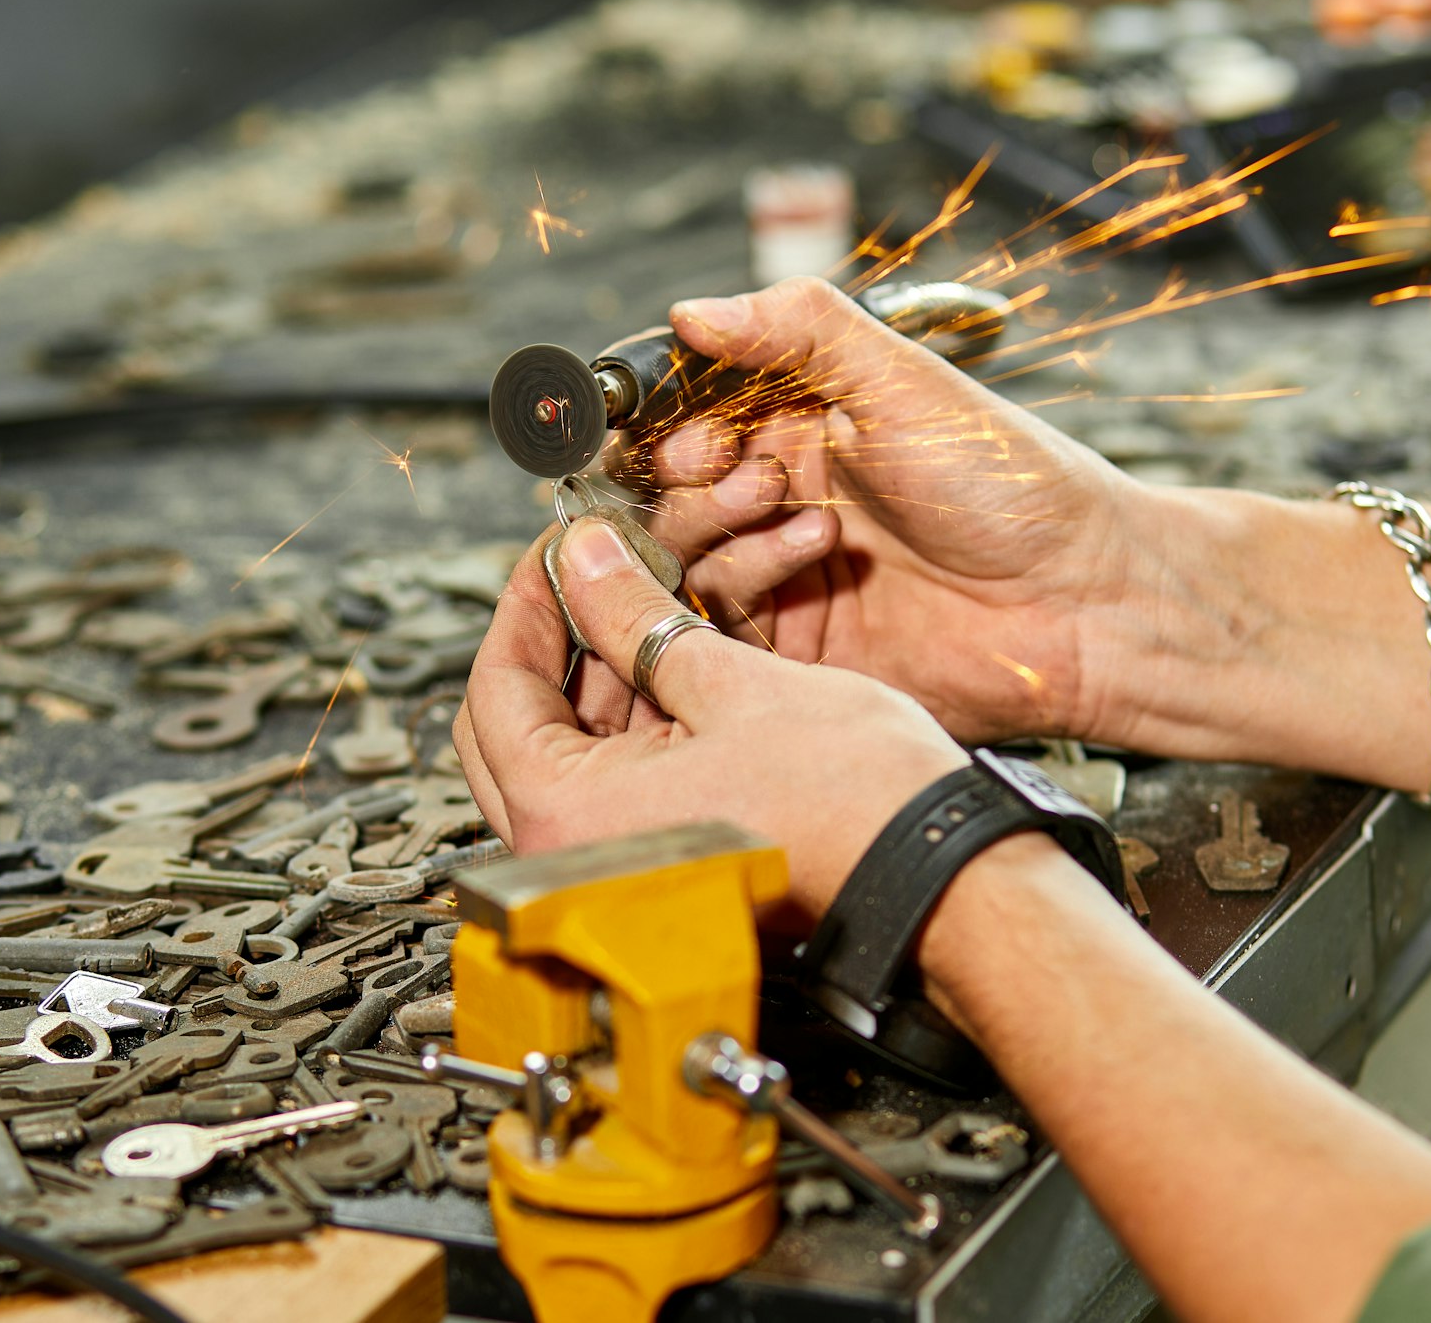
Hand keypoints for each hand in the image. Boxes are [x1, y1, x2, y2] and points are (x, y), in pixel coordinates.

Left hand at [453, 517, 970, 919]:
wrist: (935, 877)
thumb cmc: (857, 807)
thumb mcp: (731, 680)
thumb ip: (636, 617)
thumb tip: (584, 562)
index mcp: (566, 816)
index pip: (495, 687)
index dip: (528, 601)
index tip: (561, 554)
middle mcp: (573, 860)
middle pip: (516, 729)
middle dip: (555, 644)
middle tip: (593, 581)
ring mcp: (616, 874)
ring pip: (568, 759)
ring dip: (599, 686)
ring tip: (644, 615)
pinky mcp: (662, 872)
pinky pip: (615, 792)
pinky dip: (633, 732)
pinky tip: (673, 676)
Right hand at [633, 276, 1149, 745]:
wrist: (1080, 597)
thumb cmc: (1012, 482)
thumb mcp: (902, 380)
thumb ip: (797, 329)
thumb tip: (693, 309)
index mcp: (806, 426)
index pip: (693, 419)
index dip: (676, 423)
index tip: (691, 428)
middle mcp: (789, 499)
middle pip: (675, 495)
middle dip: (696, 482)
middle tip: (754, 476)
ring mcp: (790, 576)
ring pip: (689, 558)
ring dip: (722, 529)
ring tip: (797, 514)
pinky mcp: (799, 649)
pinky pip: (723, 623)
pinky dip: (745, 584)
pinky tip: (806, 559)